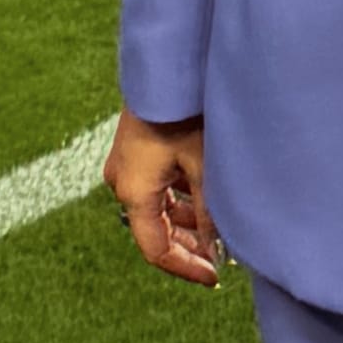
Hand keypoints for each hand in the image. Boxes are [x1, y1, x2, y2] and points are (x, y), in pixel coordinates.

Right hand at [102, 108, 221, 285]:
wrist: (167, 66)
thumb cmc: (184, 113)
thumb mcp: (203, 167)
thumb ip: (209, 214)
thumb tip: (218, 251)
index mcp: (133, 191)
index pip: (156, 249)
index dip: (185, 267)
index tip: (214, 276)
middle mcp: (122, 181)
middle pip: (154, 230)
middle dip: (188, 246)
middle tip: (221, 257)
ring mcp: (126, 164)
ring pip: (157, 207)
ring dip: (185, 221)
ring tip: (218, 229)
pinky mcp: (135, 149)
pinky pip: (156, 186)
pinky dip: (179, 198)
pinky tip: (205, 199)